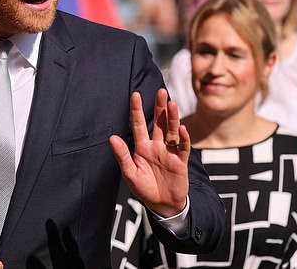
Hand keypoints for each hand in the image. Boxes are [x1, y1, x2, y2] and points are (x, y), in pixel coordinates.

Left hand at [109, 89, 189, 217]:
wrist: (162, 205)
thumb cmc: (144, 189)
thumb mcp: (129, 173)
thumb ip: (122, 155)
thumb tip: (112, 137)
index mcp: (142, 147)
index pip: (139, 125)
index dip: (137, 110)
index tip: (135, 94)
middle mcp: (156, 146)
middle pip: (159, 123)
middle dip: (159, 107)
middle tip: (161, 91)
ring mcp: (169, 152)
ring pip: (172, 131)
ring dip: (172, 118)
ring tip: (172, 104)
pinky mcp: (180, 162)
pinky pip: (183, 148)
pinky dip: (184, 138)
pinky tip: (182, 129)